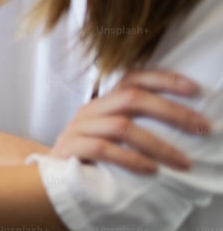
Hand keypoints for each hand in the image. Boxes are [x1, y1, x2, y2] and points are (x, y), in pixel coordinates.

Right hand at [50, 69, 211, 172]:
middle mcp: (91, 109)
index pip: (132, 78)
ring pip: (121, 126)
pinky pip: (102, 149)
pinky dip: (130, 159)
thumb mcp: (111, 133)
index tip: (194, 89)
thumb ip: (134, 122)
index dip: (163, 79)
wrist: (52, 175)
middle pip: (131, 98)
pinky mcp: (70, 148)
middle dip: (171, 112)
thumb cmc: (90, 154)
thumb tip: (183, 123)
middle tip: (202, 128)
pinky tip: (150, 169)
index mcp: (103, 101)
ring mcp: (79, 127)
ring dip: (158, 144)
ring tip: (183, 161)